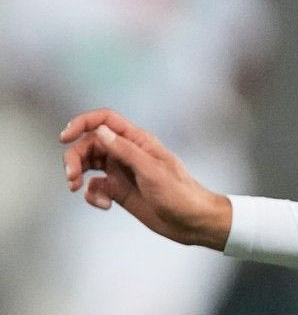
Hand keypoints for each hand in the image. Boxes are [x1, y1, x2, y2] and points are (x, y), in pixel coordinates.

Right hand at [60, 108, 232, 250]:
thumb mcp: (151, 170)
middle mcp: (127, 153)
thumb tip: (101, 131)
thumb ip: (125, 150)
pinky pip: (95, 187)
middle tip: (71, 176)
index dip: (83, 122)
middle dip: (75, 157)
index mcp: (138, 141)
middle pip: (90, 144)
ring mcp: (122, 171)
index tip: (65, 137)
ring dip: (77, 174)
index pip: (106, 120)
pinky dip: (92, 195)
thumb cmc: (179, 193)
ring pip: (88, 164)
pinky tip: (105, 205)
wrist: (190, 221)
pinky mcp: (118, 190)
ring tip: (75, 188)